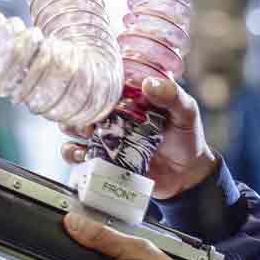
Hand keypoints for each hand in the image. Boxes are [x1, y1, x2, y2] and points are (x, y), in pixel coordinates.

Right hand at [60, 77, 217, 198]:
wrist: (187, 175)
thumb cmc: (187, 137)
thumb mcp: (186, 111)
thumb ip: (172, 96)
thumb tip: (148, 83)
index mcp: (130, 97)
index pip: (105, 83)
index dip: (94, 84)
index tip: (94, 89)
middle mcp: (113, 114)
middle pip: (83, 104)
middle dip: (78, 108)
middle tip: (90, 118)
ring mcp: (106, 136)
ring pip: (74, 127)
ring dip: (71, 128)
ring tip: (86, 134)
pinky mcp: (103, 159)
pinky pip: (78, 155)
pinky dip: (72, 154)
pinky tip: (82, 154)